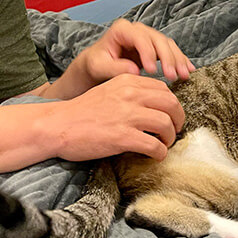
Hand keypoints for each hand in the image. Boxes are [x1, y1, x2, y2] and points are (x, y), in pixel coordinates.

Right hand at [51, 73, 184, 160]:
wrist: (59, 125)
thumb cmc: (82, 111)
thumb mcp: (108, 91)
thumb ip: (130, 93)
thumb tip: (154, 105)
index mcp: (127, 81)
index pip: (164, 89)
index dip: (172, 105)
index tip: (170, 116)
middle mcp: (130, 94)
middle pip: (171, 104)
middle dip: (178, 120)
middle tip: (174, 130)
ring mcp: (127, 115)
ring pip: (166, 125)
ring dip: (170, 138)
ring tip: (164, 145)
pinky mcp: (123, 137)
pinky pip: (154, 145)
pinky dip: (160, 153)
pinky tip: (155, 156)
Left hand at [79, 18, 195, 83]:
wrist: (97, 65)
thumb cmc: (96, 64)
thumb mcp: (99, 66)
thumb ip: (115, 68)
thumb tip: (136, 71)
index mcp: (122, 30)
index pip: (140, 38)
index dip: (148, 53)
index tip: (152, 71)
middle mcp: (137, 30)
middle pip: (157, 39)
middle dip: (168, 58)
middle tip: (172, 76)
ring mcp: (148, 37)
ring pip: (167, 44)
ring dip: (178, 60)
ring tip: (184, 76)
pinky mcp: (155, 47)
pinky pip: (171, 51)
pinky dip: (181, 60)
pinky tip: (188, 70)